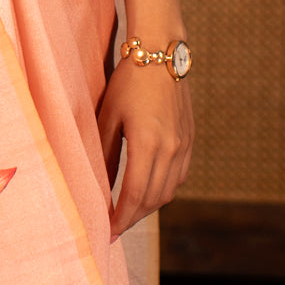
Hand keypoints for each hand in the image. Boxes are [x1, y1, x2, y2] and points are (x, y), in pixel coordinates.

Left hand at [98, 60, 193, 235]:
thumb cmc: (128, 80)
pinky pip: (178, 176)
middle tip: (115, 227)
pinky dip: (163, 190)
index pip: (134, 195)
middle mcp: (171, 149)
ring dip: (149, 207)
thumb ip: (104, 151)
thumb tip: (95, 185)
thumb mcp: (108, 114)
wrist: (160, 52)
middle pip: (153, 199)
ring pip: (168, 191)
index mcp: (148, 143)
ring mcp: (184, 145)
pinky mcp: (189, 139)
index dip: (121, 218)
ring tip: (128, 213)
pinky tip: (148, 191)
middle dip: (133, 218)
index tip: (108, 231)